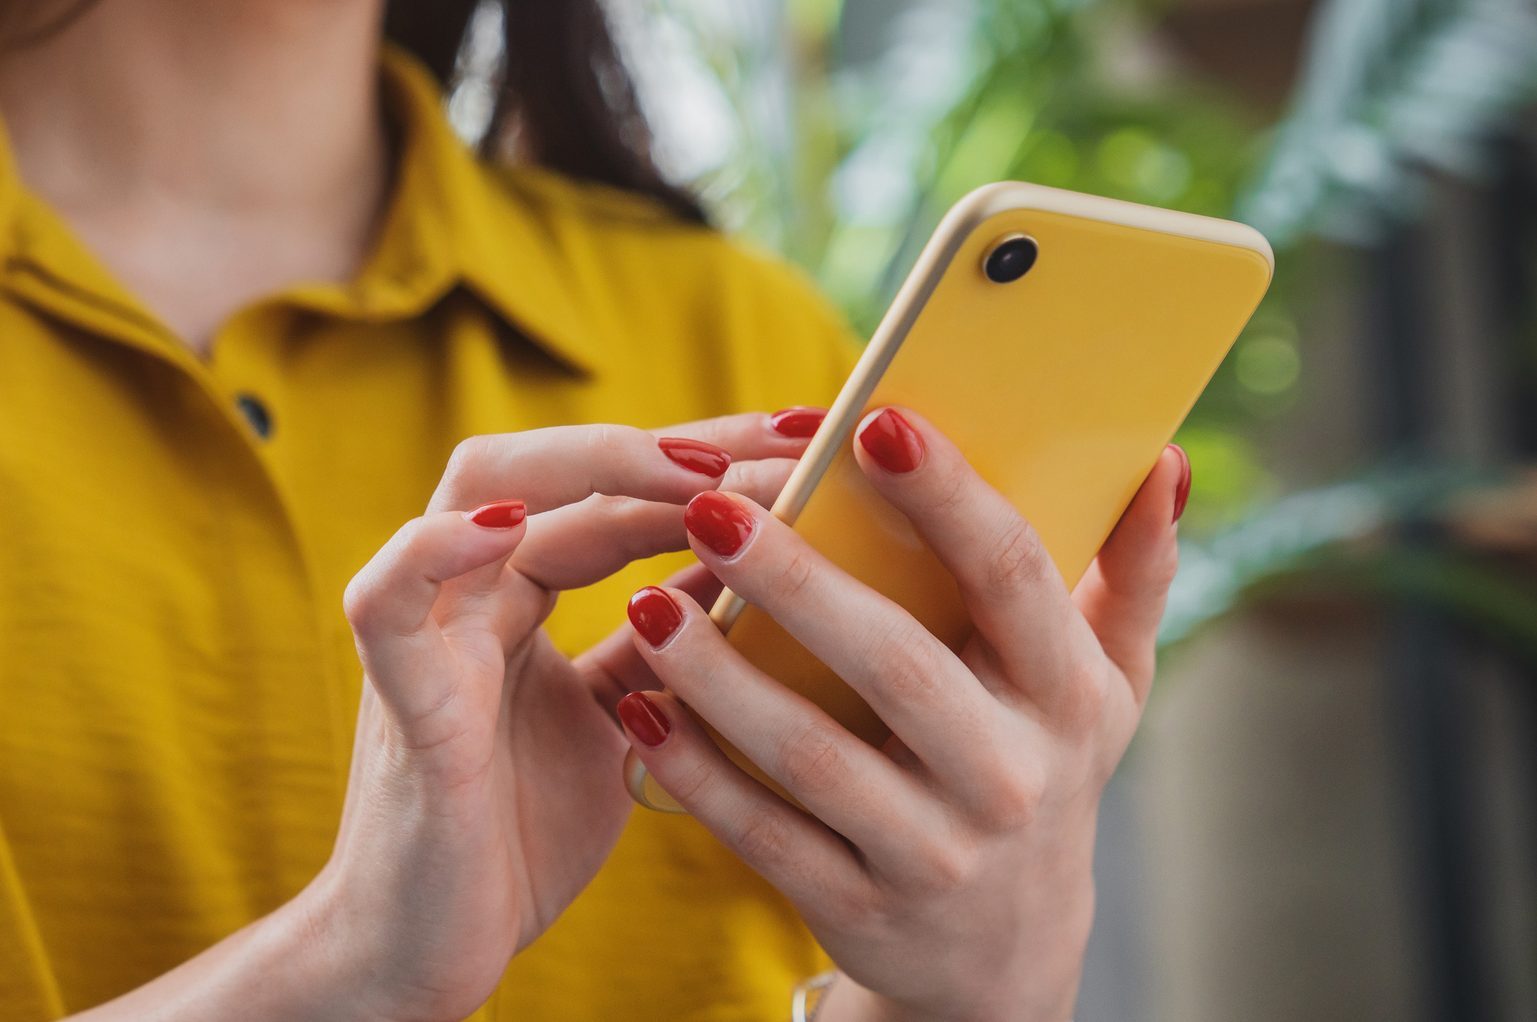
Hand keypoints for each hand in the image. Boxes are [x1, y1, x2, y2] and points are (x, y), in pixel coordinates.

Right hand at [304, 413, 817, 1021]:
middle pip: (558, 466)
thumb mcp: (627, 724)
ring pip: (478, 490)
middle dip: (675, 442)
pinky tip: (511, 525)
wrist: (430, 955)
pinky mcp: (398, 699)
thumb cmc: (522, 838)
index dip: (712, 460)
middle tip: (788, 437)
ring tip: (695, 468)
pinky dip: (439, 550)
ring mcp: (431, 634)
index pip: (617, 492)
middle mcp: (475, 594)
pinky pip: (390, 599)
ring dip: (591, 467)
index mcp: (523, 596)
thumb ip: (668, 646)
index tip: (813, 442)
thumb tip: (756, 572)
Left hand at [615, 408, 1186, 1021]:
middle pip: (897, 662)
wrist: (1006, 955)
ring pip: (815, 756)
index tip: (874, 422)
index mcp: (1067, 694)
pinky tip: (640, 712)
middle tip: (711, 505)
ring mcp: (935, 852)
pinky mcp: (861, 907)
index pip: (1011, 576)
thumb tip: (1161, 460)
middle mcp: (1009, 774)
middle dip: (799, 580)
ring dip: (724, 678)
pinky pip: (767, 836)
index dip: (949, 497)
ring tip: (648, 603)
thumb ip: (1134, 573)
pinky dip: (698, 776)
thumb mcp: (1107, 685)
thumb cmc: (1045, 768)